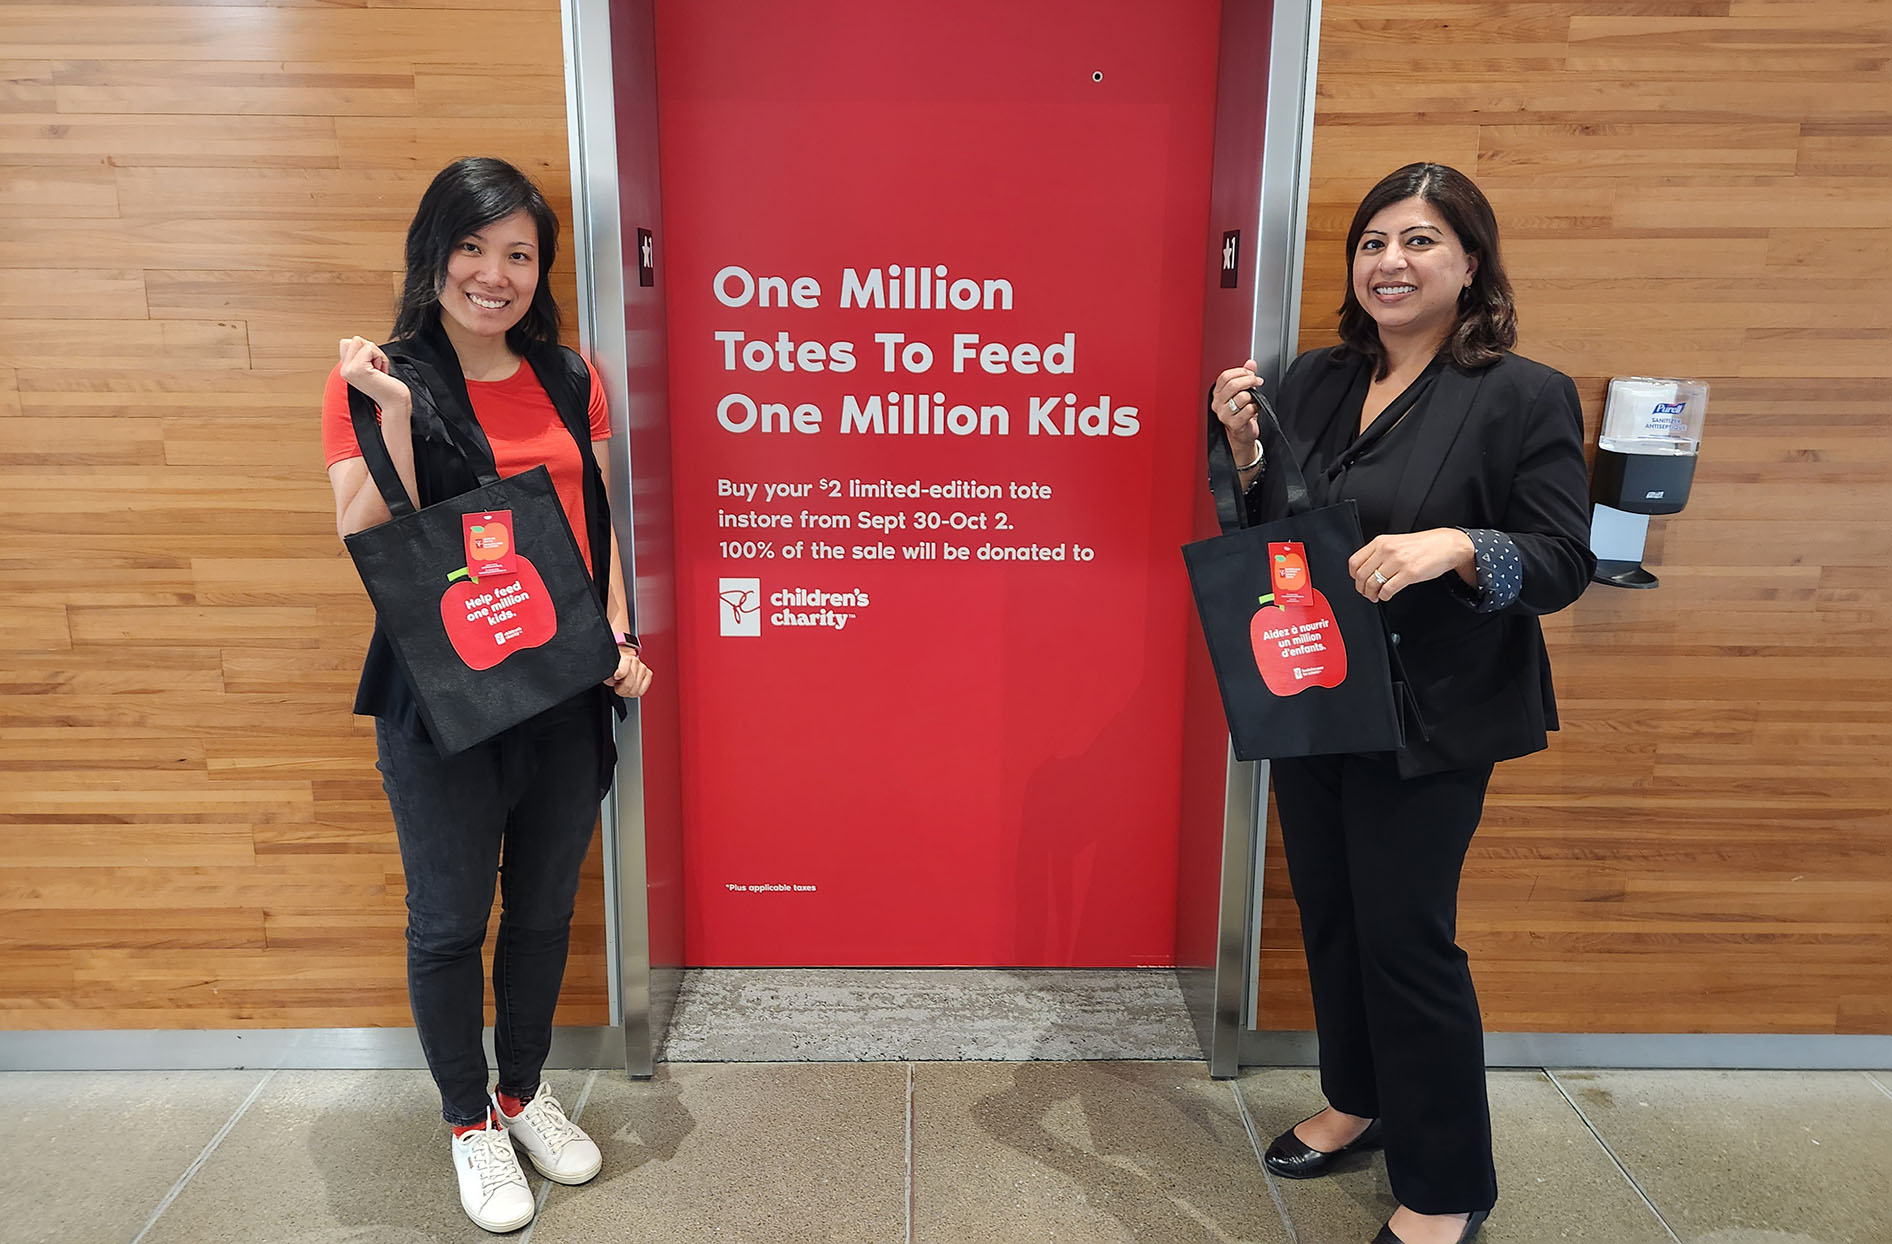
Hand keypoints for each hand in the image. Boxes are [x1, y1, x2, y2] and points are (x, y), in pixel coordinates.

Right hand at [337, 336, 410, 412]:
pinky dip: (381, 358)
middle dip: (371, 350)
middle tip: (377, 368)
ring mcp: (350, 370)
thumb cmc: (389, 387)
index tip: (373, 366)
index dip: (366, 351)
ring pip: (362, 342)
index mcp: (346, 369)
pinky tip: (382, 372)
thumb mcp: (371, 367)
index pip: (348, 342)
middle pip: (354, 340)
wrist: (395, 403)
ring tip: (379, 371)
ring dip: (377, 354)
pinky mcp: (358, 369)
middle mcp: (344, 370)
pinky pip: (369, 348)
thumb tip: (359, 341)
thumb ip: (361, 355)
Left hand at [604, 647, 652, 697]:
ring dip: (627, 692)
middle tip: (618, 686)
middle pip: (628, 685)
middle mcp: (635, 661)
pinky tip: (631, 688)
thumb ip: (610, 676)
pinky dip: (635, 693)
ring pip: (635, 690)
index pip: (622, 673)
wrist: (621, 663)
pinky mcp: (649, 674)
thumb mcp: (608, 671)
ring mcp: (643, 668)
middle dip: (621, 690)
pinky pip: (641, 691)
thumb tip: (614, 680)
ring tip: (624, 686)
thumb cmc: (614, 668)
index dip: (617, 678)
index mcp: (625, 658)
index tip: (615, 677)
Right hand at [1210, 358, 1262, 462]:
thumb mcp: (1243, 391)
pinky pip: (1248, 410)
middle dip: (1250, 380)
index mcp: (1217, 394)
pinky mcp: (1233, 424)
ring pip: (1242, 396)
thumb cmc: (1241, 413)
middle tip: (1258, 381)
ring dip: (1253, 397)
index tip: (1251, 373)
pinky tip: (1254, 410)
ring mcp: (1224, 414)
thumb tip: (1251, 363)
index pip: (1225, 376)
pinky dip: (1256, 408)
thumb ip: (1246, 375)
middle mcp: (1218, 404)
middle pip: (1233, 384)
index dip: (1241, 372)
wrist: (1243, 434)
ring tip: (1253, 400)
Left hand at [1348, 529, 1475, 601]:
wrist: (1446, 545)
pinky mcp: (1409, 573)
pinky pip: (1388, 589)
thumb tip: (1365, 569)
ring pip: (1372, 583)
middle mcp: (1387, 550)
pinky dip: (1384, 596)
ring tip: (1375, 596)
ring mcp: (1398, 562)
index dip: (1353, 576)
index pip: (1355, 561)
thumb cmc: (1423, 545)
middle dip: (1361, 588)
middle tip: (1366, 593)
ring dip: (1371, 594)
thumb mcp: (1396, 542)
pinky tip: (1387, 596)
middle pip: (1361, 575)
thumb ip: (1380, 552)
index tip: (1357, 581)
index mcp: (1381, 542)